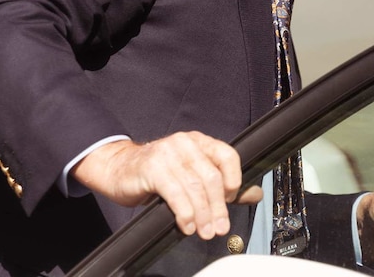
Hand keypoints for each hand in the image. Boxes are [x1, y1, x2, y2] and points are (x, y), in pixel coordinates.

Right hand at [72, 132, 262, 239]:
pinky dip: (184, 213)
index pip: (228, 155)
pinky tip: (186, 225)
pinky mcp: (152, 168)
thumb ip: (222, 185)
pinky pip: (175, 193)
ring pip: (195, 187)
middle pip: (212, 177)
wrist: (119, 169)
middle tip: (220, 228)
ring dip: (203, 214)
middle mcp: (186, 143)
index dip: (234, 180)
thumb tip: (254, 195)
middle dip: (219, 207)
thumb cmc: (158, 174)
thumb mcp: (192, 175)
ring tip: (205, 231)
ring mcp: (168, 153)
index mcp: (200, 142)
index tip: (232, 201)